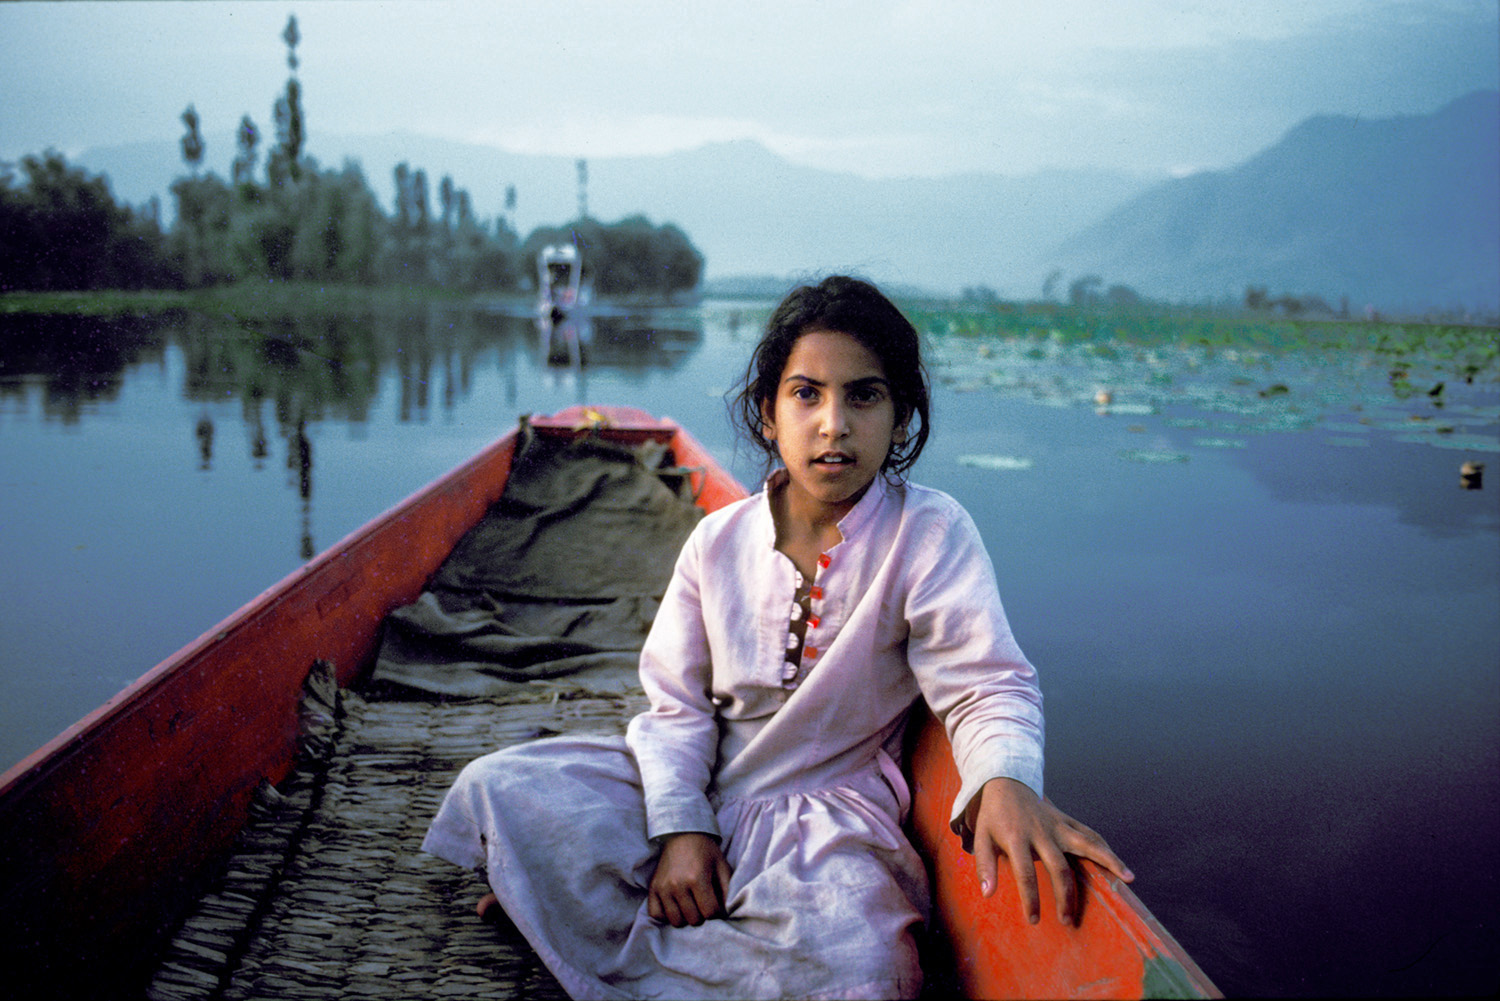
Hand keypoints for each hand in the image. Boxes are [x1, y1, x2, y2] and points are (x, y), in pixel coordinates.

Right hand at [647, 832, 733, 926]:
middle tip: (703, 904)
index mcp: (697, 878)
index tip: (716, 904)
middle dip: (702, 915)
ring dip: (685, 917)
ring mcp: (663, 887)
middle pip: (694, 919)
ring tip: (690, 906)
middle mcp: (678, 884)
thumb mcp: (722, 866)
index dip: (717, 912)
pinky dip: (666, 915)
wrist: (682, 834)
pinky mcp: (653, 888)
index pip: (710, 912)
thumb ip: (728, 890)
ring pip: (676, 921)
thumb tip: (727, 913)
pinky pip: (656, 915)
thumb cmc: (705, 851)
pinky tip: (675, 907)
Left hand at [967, 777, 1133, 926]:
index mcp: (1016, 837)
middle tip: (1066, 920)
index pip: (1025, 872)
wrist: (1007, 783)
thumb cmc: (994, 817)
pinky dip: (1106, 849)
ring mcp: (1058, 825)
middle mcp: (1041, 831)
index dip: (1030, 898)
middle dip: (1065, 896)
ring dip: (1107, 861)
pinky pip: (1090, 834)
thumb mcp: (980, 837)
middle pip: (1058, 867)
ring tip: (1126, 878)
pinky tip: (1120, 865)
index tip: (1033, 919)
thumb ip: (984, 865)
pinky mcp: (1067, 821)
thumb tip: (988, 894)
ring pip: (1086, 844)